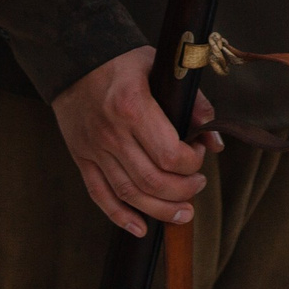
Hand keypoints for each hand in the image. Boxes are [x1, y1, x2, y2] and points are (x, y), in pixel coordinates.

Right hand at [50, 48, 223, 235]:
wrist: (74, 60)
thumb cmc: (123, 63)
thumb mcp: (161, 67)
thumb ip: (191, 101)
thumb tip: (214, 137)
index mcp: (133, 107)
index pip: (169, 154)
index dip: (192, 162)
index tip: (200, 152)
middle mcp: (112, 133)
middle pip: (151, 181)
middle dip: (183, 190)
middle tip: (198, 185)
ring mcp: (94, 149)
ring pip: (129, 194)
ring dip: (160, 210)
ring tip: (183, 214)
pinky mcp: (82, 158)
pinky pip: (100, 195)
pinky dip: (120, 216)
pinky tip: (140, 228)